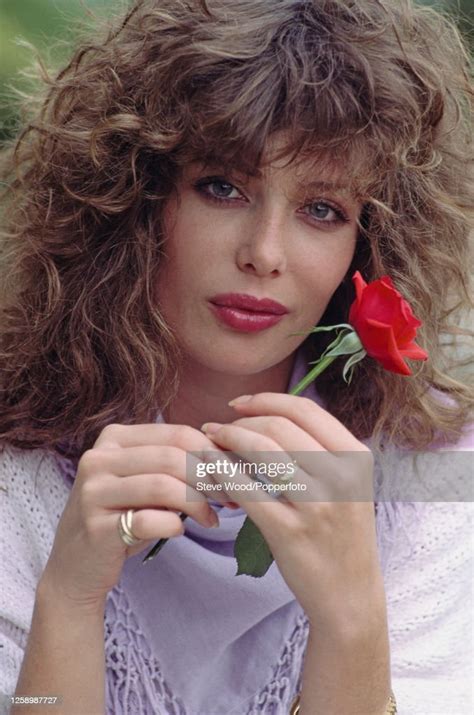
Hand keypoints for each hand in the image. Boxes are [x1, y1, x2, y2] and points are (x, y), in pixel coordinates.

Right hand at [41, 423, 231, 608]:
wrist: (77, 566)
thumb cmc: (122, 517)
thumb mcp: (145, 481)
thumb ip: (176, 464)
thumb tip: (230, 457)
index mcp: (114, 438)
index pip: (177, 434)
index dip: (213, 453)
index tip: (237, 474)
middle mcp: (98, 458)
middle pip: (172, 457)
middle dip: (210, 478)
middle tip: (230, 499)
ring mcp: (93, 492)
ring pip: (163, 486)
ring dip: (198, 504)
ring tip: (210, 519)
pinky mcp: (96, 527)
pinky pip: (150, 520)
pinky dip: (174, 525)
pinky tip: (180, 531)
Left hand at [201, 393, 384, 631]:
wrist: (350, 595)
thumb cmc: (340, 534)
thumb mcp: (347, 484)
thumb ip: (317, 449)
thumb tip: (264, 416)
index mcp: (356, 456)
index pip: (304, 409)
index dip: (265, 400)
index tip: (239, 405)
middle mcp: (341, 476)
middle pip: (278, 426)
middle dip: (239, 422)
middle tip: (215, 427)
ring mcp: (317, 504)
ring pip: (260, 451)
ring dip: (226, 441)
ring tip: (209, 443)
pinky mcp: (289, 531)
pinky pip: (245, 488)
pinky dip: (221, 472)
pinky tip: (209, 470)